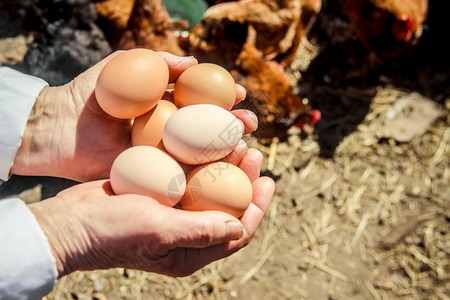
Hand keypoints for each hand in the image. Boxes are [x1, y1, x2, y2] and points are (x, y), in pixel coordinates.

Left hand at [11, 51, 256, 181]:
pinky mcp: (151, 173)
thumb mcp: (122, 65)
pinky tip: (220, 167)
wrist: (58, 127)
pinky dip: (201, 170)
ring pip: (199, 151)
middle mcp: (167, 129)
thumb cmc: (89, 93)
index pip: (201, 100)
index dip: (222, 97)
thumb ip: (157, 60)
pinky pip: (179, 171)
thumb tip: (194, 63)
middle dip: (232, 124)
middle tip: (249, 122)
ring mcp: (161, 152)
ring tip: (244, 141)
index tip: (240, 93)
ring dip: (224, 147)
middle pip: (207, 127)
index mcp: (163, 105)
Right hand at [28, 147, 274, 276]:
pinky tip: (205, 139)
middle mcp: (187, 232)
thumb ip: (198, 231)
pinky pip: (189, 176)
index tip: (268, 181)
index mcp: (191, 251)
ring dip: (225, 165)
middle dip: (244, 181)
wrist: (72, 221)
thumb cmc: (111, 232)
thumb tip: (239, 227)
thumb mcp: (156, 232)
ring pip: (210, 188)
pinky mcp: (160, 195)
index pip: (238, 233)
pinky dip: (200, 159)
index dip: (257, 208)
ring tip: (236, 141)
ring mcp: (173, 212)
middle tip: (252, 153)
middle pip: (228, 206)